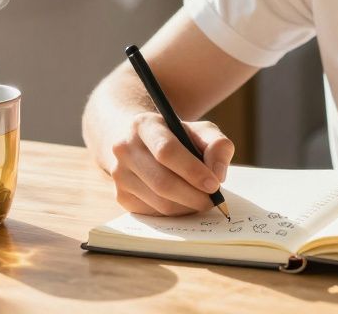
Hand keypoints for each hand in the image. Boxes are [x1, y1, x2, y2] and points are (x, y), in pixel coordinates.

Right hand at [103, 112, 233, 215]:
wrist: (140, 142)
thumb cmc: (176, 137)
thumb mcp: (200, 130)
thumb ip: (217, 145)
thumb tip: (218, 174)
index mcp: (144, 125)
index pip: (166, 151)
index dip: (192, 171)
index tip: (214, 184)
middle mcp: (125, 149)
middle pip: (162, 182)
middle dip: (194, 196)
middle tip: (213, 200)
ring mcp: (119, 174)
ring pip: (159, 202)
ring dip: (187, 207)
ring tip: (202, 200)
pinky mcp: (121, 196)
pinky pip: (153, 213)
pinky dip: (175, 212)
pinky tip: (185, 202)